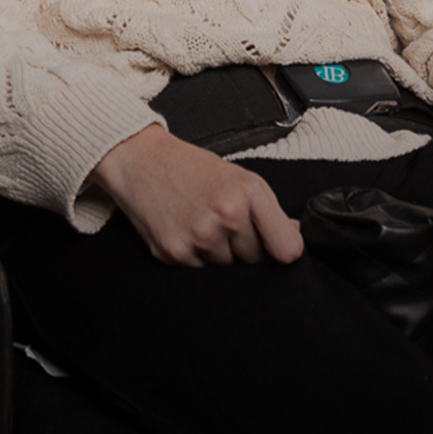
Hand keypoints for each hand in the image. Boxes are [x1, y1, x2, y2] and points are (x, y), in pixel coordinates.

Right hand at [90, 123, 303, 266]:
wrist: (141, 160)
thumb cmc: (190, 167)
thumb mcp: (237, 176)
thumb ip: (267, 209)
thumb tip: (292, 237)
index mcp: (249, 192)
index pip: (288, 249)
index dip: (283, 251)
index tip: (277, 249)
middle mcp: (227, 215)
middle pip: (257, 261)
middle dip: (247, 249)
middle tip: (224, 224)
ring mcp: (201, 237)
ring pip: (230, 271)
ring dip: (221, 256)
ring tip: (203, 225)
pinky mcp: (176, 254)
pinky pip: (202, 274)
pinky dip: (197, 259)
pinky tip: (187, 233)